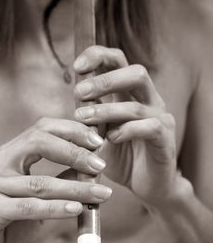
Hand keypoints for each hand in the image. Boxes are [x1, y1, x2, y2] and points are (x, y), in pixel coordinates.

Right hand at [0, 118, 110, 242]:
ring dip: (76, 188)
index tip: (98, 142)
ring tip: (102, 194)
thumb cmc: (5, 221)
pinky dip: (57, 208)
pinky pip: (29, 207)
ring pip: (40, 182)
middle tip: (101, 164)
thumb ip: (58, 182)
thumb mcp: (35, 198)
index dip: (71, 131)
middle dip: (74, 151)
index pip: (41, 129)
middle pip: (38, 142)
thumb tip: (90, 172)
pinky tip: (77, 209)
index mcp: (7, 155)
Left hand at [74, 46, 176, 206]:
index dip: (99, 57)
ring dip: (105, 110)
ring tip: (83, 118)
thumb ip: (92, 115)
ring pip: (136, 104)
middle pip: (136, 73)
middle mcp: (149, 102)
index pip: (120, 62)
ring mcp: (160, 119)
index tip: (77, 67)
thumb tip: (77, 96)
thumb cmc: (122, 158)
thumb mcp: (100, 134)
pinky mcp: (165, 140)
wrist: (148, 185)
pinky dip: (126, 130)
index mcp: (132, 95)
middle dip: (104, 80)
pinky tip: (110, 139)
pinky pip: (150, 127)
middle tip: (79, 93)